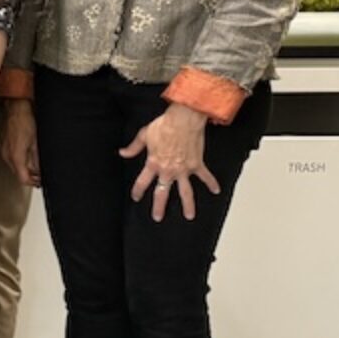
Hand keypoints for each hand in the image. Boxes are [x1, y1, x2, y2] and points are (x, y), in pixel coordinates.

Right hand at [1, 99, 39, 186]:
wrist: (17, 109)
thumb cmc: (26, 121)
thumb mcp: (37, 144)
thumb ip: (38, 161)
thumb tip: (40, 170)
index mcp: (16, 156)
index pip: (23, 179)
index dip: (34, 183)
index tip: (41, 182)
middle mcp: (7, 156)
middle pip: (18, 175)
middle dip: (30, 177)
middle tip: (40, 177)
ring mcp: (5, 151)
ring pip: (15, 168)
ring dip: (25, 170)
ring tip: (36, 168)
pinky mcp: (5, 147)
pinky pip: (12, 160)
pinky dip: (20, 162)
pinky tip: (28, 158)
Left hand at [122, 103, 218, 221]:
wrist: (182, 120)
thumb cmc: (163, 125)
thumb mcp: (144, 135)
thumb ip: (133, 147)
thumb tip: (122, 152)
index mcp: (153, 164)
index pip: (142, 182)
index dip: (138, 191)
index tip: (136, 197)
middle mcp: (168, 171)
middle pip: (162, 193)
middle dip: (159, 207)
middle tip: (157, 217)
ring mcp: (184, 170)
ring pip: (186, 192)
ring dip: (188, 205)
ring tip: (189, 216)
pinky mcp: (197, 165)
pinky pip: (205, 177)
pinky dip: (212, 183)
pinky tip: (216, 191)